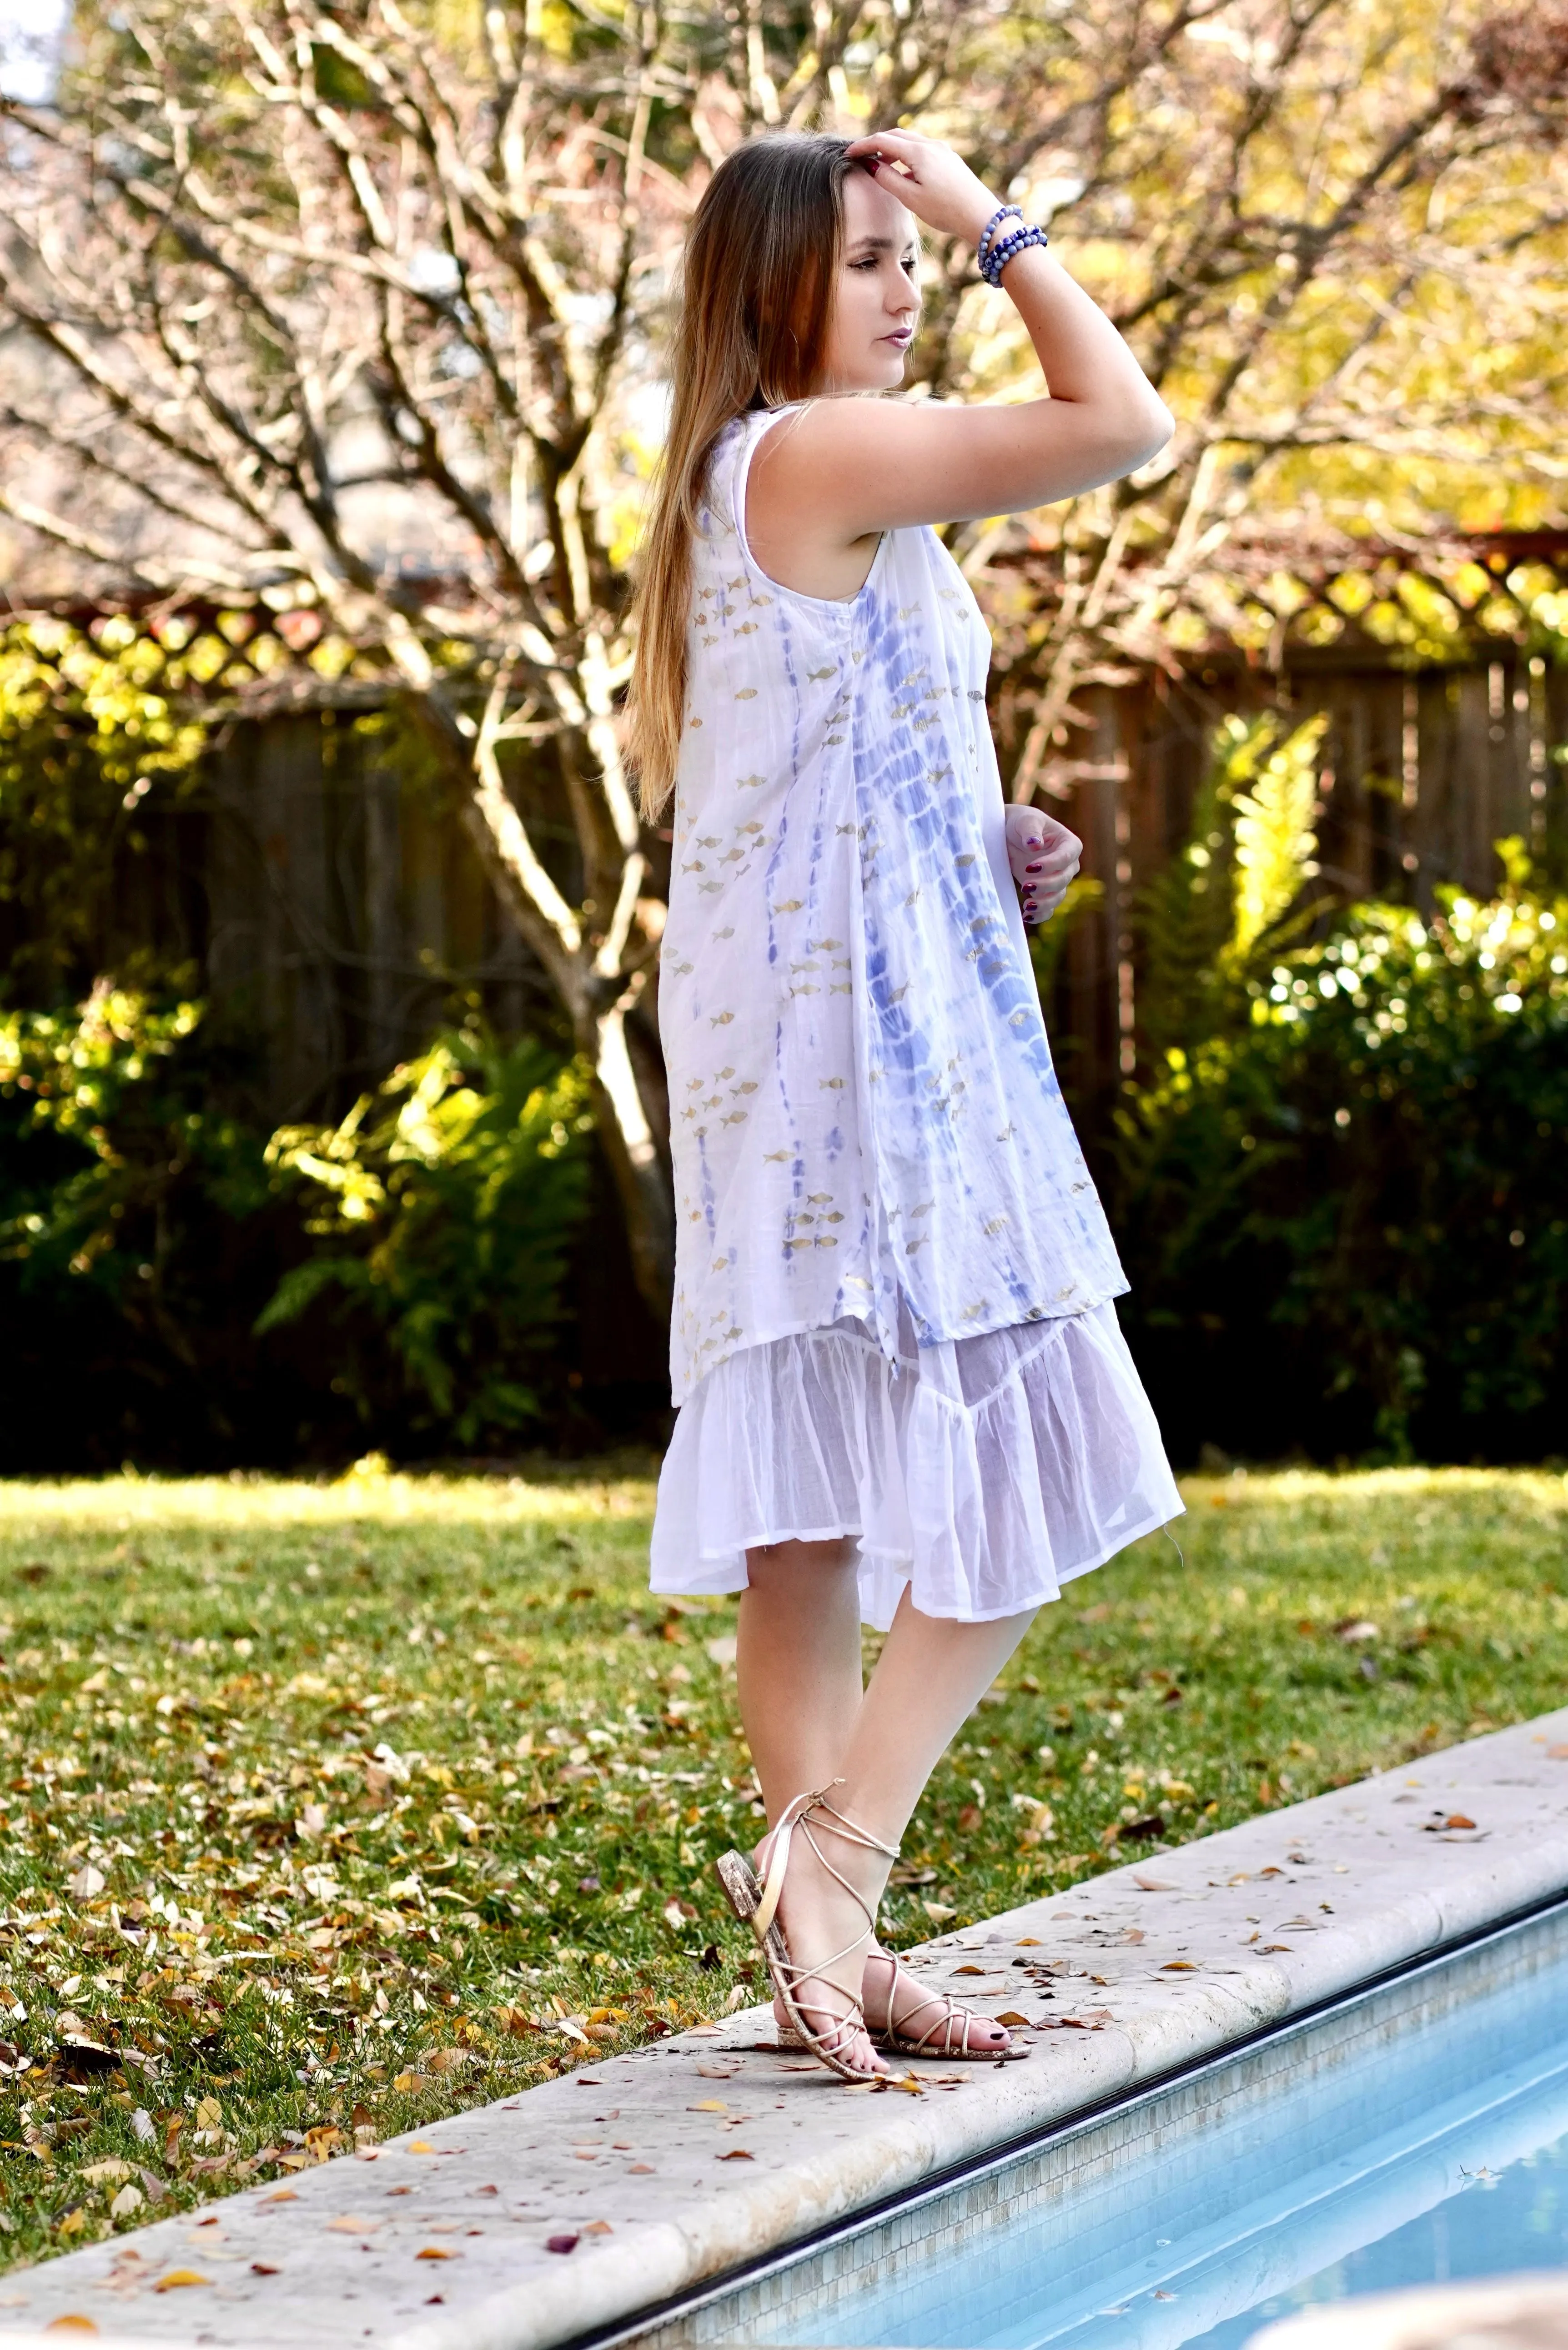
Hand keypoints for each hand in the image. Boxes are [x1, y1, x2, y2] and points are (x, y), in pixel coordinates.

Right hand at [842, 129, 1003, 247]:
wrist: (981, 216)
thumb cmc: (946, 210)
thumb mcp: (911, 198)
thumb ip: (888, 179)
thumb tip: (872, 166)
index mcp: (919, 152)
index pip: (883, 141)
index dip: (863, 146)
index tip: (849, 154)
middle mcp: (931, 145)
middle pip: (896, 135)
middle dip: (877, 144)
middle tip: (862, 157)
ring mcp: (942, 150)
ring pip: (910, 141)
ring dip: (892, 149)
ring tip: (880, 165)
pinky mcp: (949, 158)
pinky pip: (922, 149)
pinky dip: (906, 154)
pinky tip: (904, 172)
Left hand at [1005, 804, 1080, 925]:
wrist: (1006, 834)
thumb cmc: (1020, 822)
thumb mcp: (1024, 819)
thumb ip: (1030, 829)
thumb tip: (1034, 844)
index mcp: (1069, 843)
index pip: (1066, 857)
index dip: (1051, 864)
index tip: (1030, 867)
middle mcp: (1067, 863)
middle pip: (1063, 879)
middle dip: (1046, 885)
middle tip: (1025, 886)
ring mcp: (1056, 879)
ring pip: (1058, 896)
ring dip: (1044, 903)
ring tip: (1027, 907)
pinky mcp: (1044, 891)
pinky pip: (1049, 908)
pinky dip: (1040, 915)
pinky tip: (1027, 917)